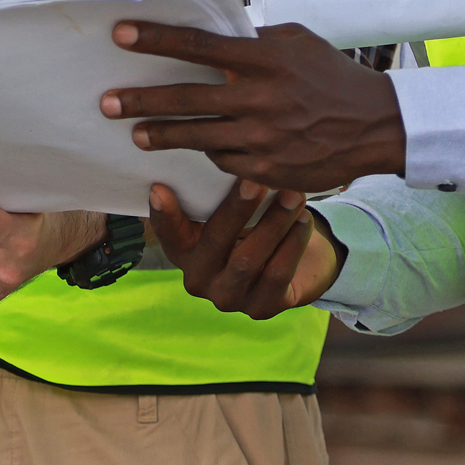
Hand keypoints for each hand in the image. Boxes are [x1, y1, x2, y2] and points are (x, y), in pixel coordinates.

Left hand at [100, 20, 403, 192]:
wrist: (375, 125)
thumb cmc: (330, 75)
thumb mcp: (295, 41)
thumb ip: (253, 38)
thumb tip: (215, 33)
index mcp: (263, 59)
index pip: (197, 45)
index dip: (155, 39)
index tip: (121, 35)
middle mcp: (258, 98)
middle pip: (186, 98)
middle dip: (140, 101)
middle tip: (107, 102)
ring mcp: (262, 137)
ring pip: (197, 137)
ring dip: (162, 135)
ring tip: (136, 135)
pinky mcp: (268, 169)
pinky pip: (224, 161)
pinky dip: (208, 153)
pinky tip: (196, 148)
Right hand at [148, 180, 338, 319]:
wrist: (287, 264)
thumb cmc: (249, 227)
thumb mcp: (228, 214)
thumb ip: (216, 196)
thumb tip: (217, 155)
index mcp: (183, 252)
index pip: (168, 234)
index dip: (164, 214)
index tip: (160, 188)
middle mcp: (198, 279)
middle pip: (214, 242)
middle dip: (237, 208)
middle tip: (257, 180)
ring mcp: (228, 298)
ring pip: (248, 259)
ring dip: (274, 223)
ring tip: (293, 194)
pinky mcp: (261, 309)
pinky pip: (277, 275)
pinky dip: (292, 244)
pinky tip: (303, 220)